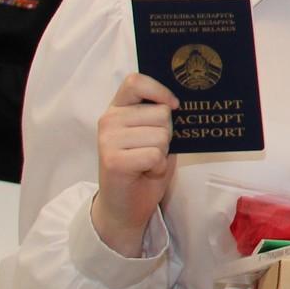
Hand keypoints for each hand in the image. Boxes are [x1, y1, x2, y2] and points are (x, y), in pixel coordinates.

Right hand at [91, 72, 176, 256]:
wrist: (124, 207)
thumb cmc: (143, 169)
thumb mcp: (152, 135)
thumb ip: (160, 117)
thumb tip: (182, 103)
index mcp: (117, 109)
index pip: (136, 81)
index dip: (160, 90)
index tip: (174, 106)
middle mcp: (108, 120)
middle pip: (161, 113)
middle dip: (167, 135)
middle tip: (152, 151)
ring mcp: (108, 140)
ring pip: (161, 135)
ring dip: (162, 153)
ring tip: (147, 163)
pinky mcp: (113, 160)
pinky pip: (155, 154)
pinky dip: (158, 167)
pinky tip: (145, 173)